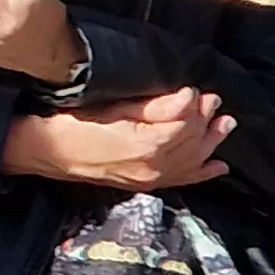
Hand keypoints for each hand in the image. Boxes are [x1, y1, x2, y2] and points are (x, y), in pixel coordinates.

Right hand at [3, 90, 234, 190]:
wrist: (48, 152)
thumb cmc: (74, 124)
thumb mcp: (113, 108)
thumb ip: (154, 107)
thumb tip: (187, 97)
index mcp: (146, 146)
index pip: (184, 123)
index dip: (194, 105)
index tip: (196, 89)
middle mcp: (154, 168)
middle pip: (191, 141)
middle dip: (205, 119)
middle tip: (214, 100)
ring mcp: (150, 180)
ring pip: (192, 160)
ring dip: (211, 141)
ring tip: (225, 124)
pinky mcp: (145, 185)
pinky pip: (182, 180)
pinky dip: (202, 173)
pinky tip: (219, 166)